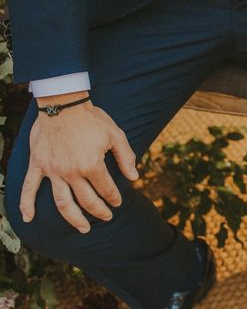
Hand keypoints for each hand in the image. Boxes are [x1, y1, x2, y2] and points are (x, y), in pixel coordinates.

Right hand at [21, 92, 138, 232]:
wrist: (63, 104)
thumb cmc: (92, 119)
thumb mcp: (115, 135)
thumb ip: (126, 157)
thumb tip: (134, 177)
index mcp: (91, 164)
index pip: (106, 188)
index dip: (114, 198)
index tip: (118, 203)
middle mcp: (71, 172)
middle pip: (86, 200)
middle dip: (99, 211)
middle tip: (106, 217)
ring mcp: (53, 170)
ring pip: (62, 202)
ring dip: (73, 218)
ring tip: (83, 228)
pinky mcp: (38, 165)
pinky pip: (29, 188)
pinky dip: (26, 204)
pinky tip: (28, 219)